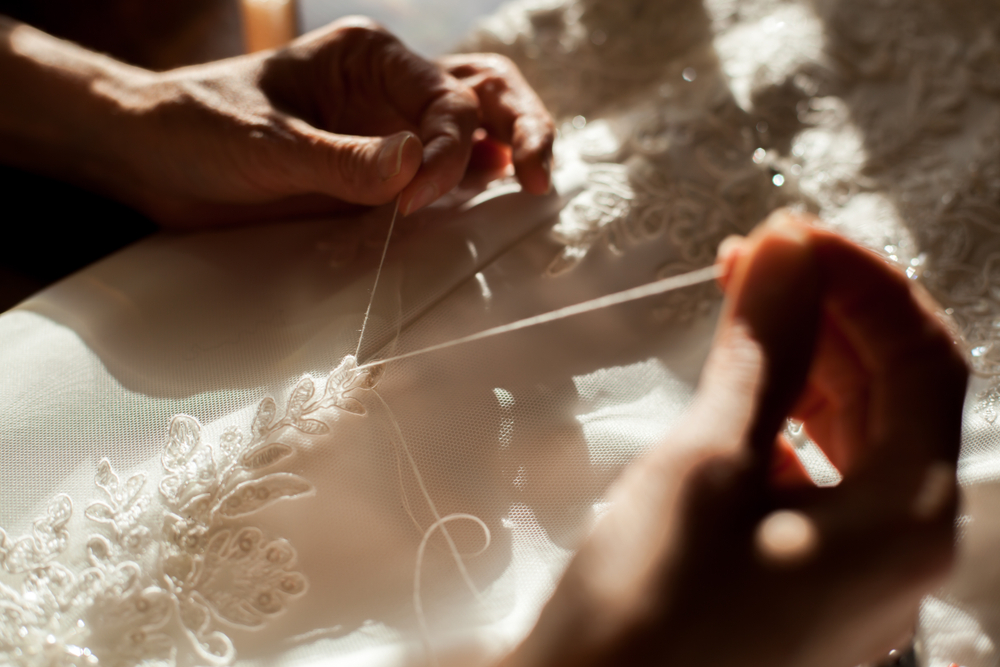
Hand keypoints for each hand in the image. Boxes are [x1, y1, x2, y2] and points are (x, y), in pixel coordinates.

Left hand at [86, 19, 554, 226]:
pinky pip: (445, 173)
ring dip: (509, 151)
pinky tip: (488, 204)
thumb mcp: (266, 143)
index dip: (447, 151)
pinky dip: (473, 186)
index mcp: (368, 58)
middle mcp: (390, 88)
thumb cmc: (200, 128)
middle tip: (536, 176)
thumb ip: (341, 159)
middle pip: (484, 93)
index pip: (443, 99)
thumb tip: (415, 169)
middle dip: (520, 127)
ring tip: (532, 186)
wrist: (156, 159)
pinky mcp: (381, 172)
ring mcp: (390, 130)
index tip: (415, 200)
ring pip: (477, 128)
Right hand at [503, 211, 967, 666]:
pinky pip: (818, 471)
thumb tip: (788, 246)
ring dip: (804, 356)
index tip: (789, 230)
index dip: (863, 280)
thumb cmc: (648, 607)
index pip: (923, 358)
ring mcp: (856, 566)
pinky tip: (737, 383)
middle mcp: (902, 544)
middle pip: (894, 390)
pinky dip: (782, 413)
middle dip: (830, 310)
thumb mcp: (708, 462)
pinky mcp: (806, 574)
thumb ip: (763, 350)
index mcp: (909, 516)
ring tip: (742, 299)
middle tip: (756, 256)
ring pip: (854, 428)